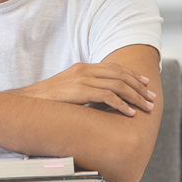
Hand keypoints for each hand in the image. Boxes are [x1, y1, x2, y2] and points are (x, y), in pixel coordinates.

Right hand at [7, 62, 155, 115]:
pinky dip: (121, 105)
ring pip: (118, 85)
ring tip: (146, 107)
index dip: (132, 75)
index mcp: (83, 67)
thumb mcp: (70, 88)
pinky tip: (129, 113)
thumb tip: (102, 97)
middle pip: (120, 75)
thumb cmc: (50, 99)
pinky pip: (107, 96)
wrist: (30, 100)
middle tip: (151, 97)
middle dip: (139, 86)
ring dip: (135, 97)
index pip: (114, 68)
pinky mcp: (80, 91)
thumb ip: (86, 87)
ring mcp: (83, 79)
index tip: (145, 84)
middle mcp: (85, 70)